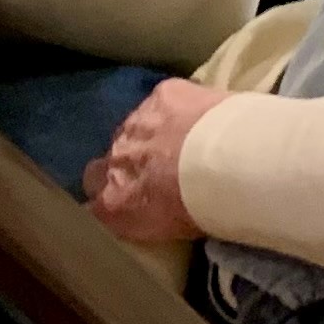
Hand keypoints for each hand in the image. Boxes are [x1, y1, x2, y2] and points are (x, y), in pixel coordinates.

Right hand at [83, 79, 228, 244]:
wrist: (230, 162)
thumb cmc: (203, 209)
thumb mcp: (168, 230)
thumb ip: (144, 215)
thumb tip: (145, 209)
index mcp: (115, 198)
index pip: (93, 200)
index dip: (110, 196)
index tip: (125, 199)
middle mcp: (117, 158)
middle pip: (108, 160)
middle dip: (126, 164)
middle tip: (156, 171)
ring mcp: (136, 121)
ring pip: (132, 128)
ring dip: (149, 135)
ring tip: (179, 141)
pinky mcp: (162, 93)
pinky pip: (161, 103)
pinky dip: (175, 110)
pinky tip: (195, 116)